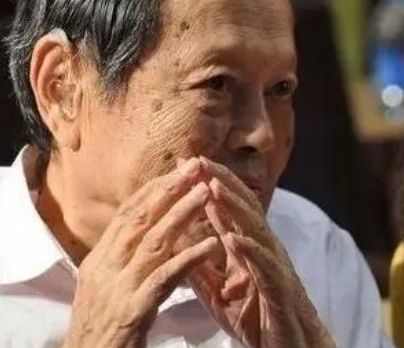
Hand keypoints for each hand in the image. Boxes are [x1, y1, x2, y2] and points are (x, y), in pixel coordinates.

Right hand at [63, 158, 219, 347]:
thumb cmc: (100, 330)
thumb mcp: (105, 288)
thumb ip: (122, 260)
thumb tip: (142, 232)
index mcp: (98, 260)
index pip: (127, 214)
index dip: (154, 188)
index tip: (180, 168)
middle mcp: (104, 268)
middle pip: (140, 218)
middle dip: (170, 188)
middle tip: (197, 166)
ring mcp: (117, 288)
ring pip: (154, 241)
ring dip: (182, 213)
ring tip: (207, 193)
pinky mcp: (133, 310)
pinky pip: (165, 278)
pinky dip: (189, 258)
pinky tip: (212, 245)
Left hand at [188, 158, 336, 347]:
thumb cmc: (260, 320)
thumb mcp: (222, 294)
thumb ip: (203, 271)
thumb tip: (177, 248)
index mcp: (250, 250)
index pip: (229, 210)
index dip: (210, 185)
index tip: (187, 164)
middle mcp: (265, 251)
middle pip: (244, 209)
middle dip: (221, 183)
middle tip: (197, 161)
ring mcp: (275, 269)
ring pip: (255, 231)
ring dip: (234, 208)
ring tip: (212, 188)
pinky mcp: (281, 292)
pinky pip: (266, 269)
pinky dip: (250, 252)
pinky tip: (233, 240)